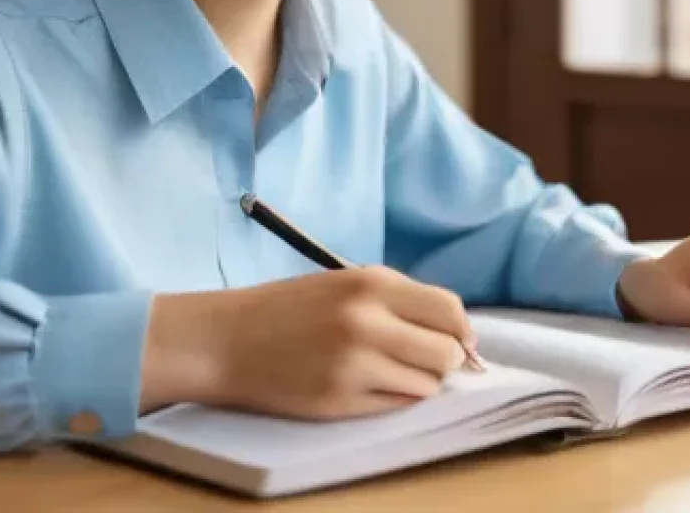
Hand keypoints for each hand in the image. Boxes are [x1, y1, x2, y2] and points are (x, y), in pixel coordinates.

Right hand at [141, 266, 474, 419]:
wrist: (228, 339)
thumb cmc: (289, 307)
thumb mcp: (346, 284)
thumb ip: (398, 302)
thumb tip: (456, 332)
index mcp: (372, 283)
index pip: (449, 310)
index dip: (462, 331)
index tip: (460, 342)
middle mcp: (368, 321)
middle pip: (445, 353)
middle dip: (445, 360)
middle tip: (425, 359)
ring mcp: (355, 365)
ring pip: (426, 385)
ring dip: (418, 381)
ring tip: (389, 370)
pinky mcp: (340, 402)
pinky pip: (396, 406)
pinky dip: (394, 398)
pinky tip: (368, 384)